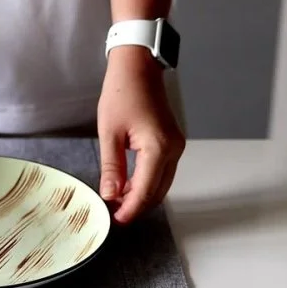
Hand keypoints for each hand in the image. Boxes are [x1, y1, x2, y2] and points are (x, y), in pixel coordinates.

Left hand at [97, 46, 184, 223]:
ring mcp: (176, 146)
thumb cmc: (122, 92)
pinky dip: (146, 182)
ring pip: (161, 184)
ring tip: (116, 202)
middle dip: (136, 206)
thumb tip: (110, 195)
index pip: (145, 191)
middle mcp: (173, 149)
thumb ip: (111, 168)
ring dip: (141, 195)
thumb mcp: (109, 133)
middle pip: (157, 192)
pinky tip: (128, 185)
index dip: (129, 210)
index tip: (114, 221)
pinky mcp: (172, 142)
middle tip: (112, 214)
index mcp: (159, 148)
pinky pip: (162, 171)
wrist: (138, 66)